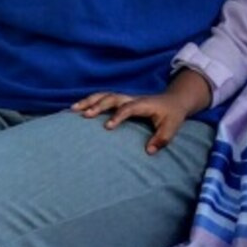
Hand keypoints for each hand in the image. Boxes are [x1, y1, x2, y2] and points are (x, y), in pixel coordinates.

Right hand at [72, 69, 212, 152]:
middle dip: (98, 105)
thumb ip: (161, 139)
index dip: (118, 116)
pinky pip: (103, 98)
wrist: (173, 100)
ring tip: (73, 109)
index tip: (107, 127)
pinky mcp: (121, 101)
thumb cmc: (172, 115)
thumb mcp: (171, 128)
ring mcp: (125, 98)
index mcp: (144, 104)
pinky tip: (77, 109)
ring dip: (89, 101)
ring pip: (104, 95)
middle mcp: (132, 98)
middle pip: (112, 97)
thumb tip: (149, 151)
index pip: (128, 108)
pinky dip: (90, 101)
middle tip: (85, 115)